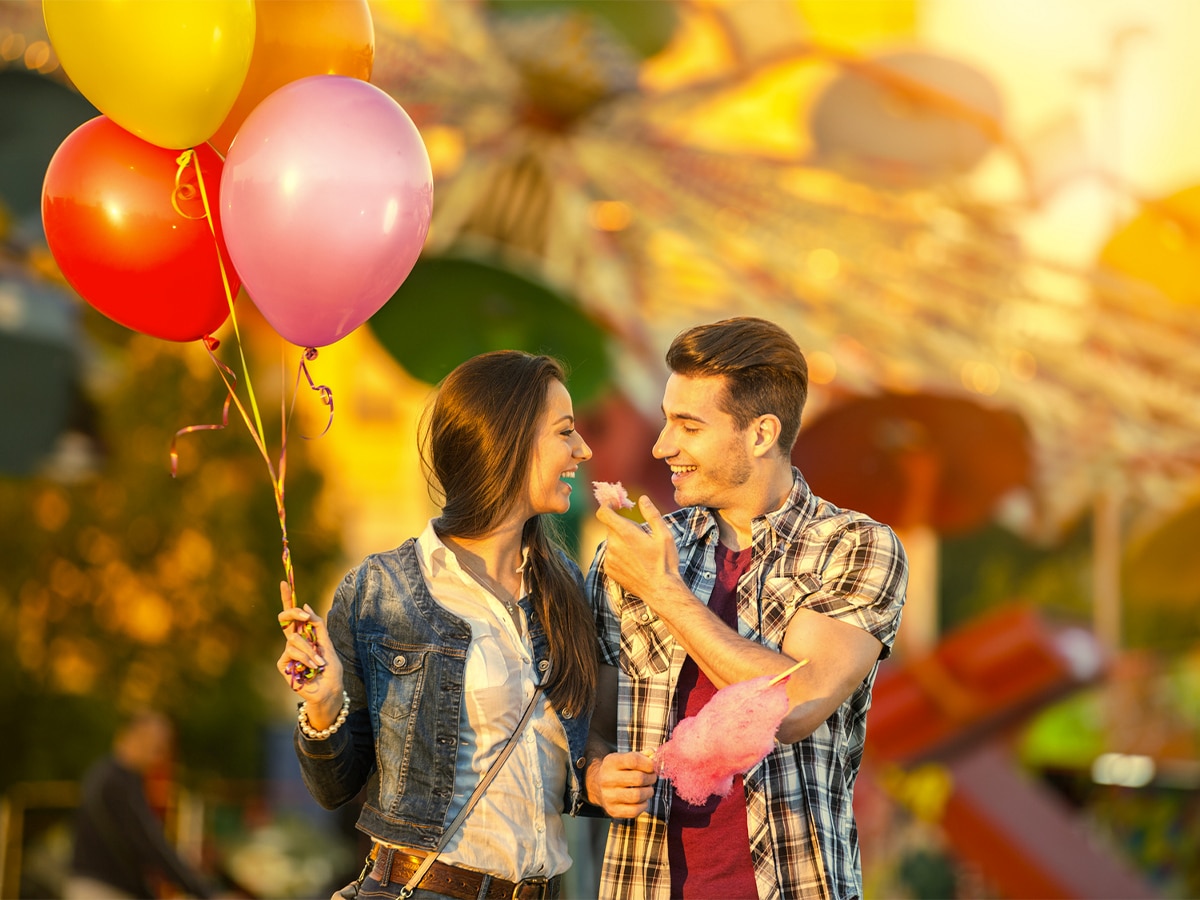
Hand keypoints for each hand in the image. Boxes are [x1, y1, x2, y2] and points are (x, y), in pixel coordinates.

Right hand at [276, 582, 344, 720]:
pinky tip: (311, 668)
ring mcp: (287, 652)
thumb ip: (317, 626)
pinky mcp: (283, 664)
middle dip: (293, 612)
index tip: (284, 582)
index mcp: (305, 634)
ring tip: (319, 663)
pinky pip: (291, 652)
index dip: (287, 598)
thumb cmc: (330, 669)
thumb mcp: (328, 643)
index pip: (294, 614)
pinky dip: (305, 658)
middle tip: (304, 615)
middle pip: (285, 619)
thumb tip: (306, 605)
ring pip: (294, 639)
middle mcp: (294, 641)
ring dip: (310, 650)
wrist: (329, 690)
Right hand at [586, 750, 657, 818]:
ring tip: (648, 789)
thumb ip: (641, 756)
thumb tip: (654, 755)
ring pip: (637, 796)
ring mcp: (608, 796)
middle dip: (651, 778)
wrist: (597, 785)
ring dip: (648, 792)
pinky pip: (634, 810)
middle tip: (653, 778)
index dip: (648, 763)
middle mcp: (607, 779)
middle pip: (638, 778)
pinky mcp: (612, 810)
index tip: (652, 766)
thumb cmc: (617, 770)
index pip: (633, 760)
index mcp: (611, 762)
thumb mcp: (625, 758)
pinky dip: (643, 805)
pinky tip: (642, 800)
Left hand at [596, 495, 681, 605]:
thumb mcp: (664, 534)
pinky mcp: (609, 569)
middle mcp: (613, 545)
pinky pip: (611, 554)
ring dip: (621, 540)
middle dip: (623, 525)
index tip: (616, 504)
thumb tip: (643, 499)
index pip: (603, 513)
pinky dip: (619, 553)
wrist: (661, 590)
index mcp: (625, 533)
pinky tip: (635, 561)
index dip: (607, 505)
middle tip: (640, 534)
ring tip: (640, 551)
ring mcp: (610, 559)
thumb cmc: (665, 562)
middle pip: (611, 527)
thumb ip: (652, 514)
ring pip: (612, 541)